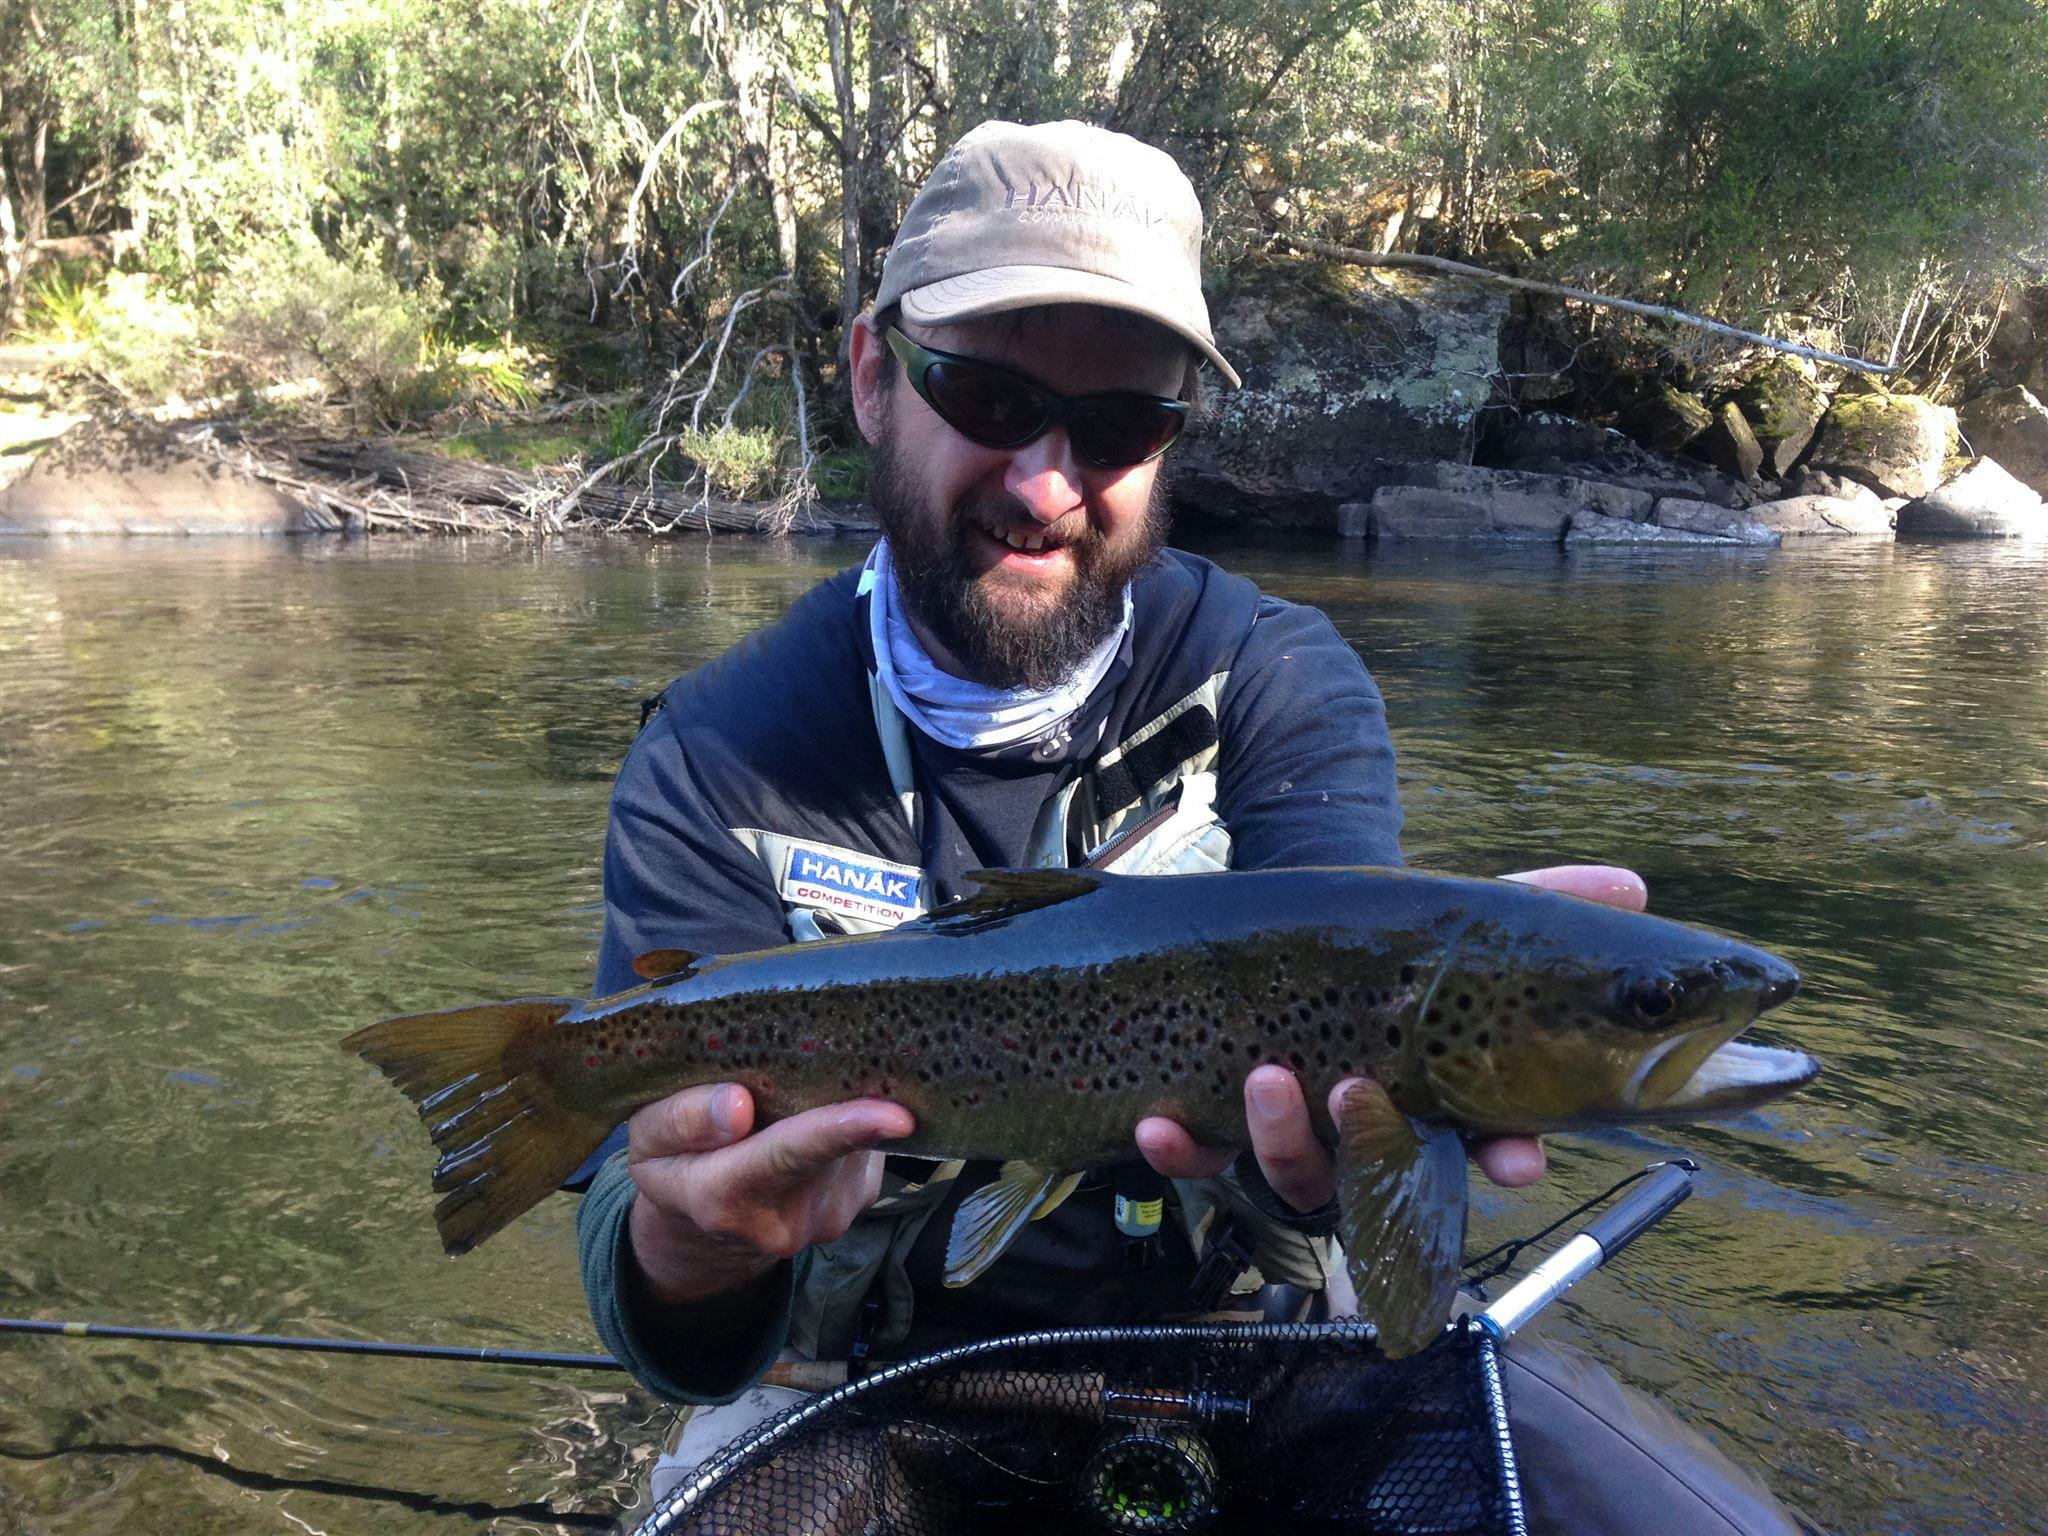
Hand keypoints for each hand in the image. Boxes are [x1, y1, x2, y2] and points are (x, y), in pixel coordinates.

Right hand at [624, 1085, 913, 1305]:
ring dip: (845, 1101)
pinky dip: (853, 1117)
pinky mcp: (859, 1200)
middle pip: (835, 1142)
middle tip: (869, 1051)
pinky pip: (866, 1145)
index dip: (840, 1129)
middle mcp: (787, 1218)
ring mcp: (831, 1214)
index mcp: (723, 1197)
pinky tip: (826, 1104)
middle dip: (856, 1097)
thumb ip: (681, 1121)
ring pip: (856, 1139)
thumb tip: (735, 1105)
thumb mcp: (647, 1140)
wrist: (702, 1227)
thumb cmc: (671, 1161)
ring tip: (813, 1074)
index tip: (896, 1116)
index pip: (786, 1155)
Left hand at [1134, 863, 1648, 1211]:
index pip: (1483, 1147)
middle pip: (1377, 1172)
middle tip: (1356, 1097)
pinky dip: (1179, 1148)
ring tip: (1268, 1078)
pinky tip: (1160, 1121)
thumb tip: (1632, 885)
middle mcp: (1364, 1133)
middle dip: (1368, 1148)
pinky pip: (1195, 1157)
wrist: (1279, 936)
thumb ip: (1539, 902)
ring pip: (1289, 1170)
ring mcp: (1288, 1137)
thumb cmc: (1386, 949)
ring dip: (1278, 1135)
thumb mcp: (1458, 918)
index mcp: (1434, 1100)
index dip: (1504, 1157)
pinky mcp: (1212, 1126)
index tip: (1516, 1158)